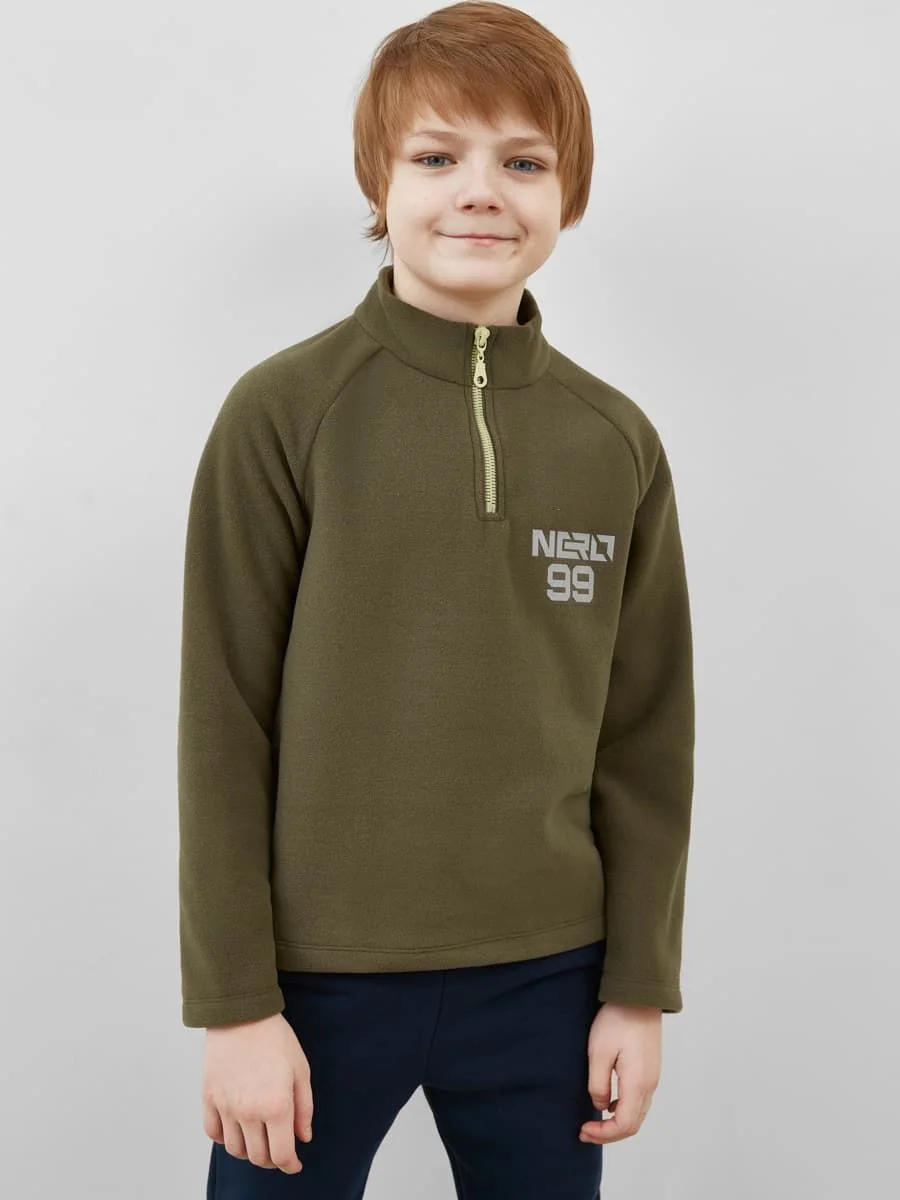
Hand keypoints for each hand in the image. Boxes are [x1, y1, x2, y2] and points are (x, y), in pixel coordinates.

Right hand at [202, 1012, 313, 1172]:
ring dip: (249, 1151)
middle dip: (272, 1159)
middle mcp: (249, 1112)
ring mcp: (226, 1107)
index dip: (290, 1165)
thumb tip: (303, 1138)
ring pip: (235, 1149)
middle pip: (258, 1157)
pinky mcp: (209, 1098)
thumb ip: (304, 1109)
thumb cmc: (275, 1038)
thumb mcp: (301, 1070)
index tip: (295, 1164)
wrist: (242, 1014)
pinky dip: (225, 1138)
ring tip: (259, 1139)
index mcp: (276, 1106)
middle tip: (280, 1150)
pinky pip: (213, 1133)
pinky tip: (237, 1129)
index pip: (281, 1155)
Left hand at [579, 1003, 661, 1143]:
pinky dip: (624, 1109)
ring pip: (638, 1113)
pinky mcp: (650, 1068)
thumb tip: (600, 1106)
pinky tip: (608, 1102)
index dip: (603, 1134)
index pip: (624, 1125)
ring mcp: (652, 1077)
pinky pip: (639, 1100)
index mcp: (637, 1084)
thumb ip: (598, 1084)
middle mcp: (649, 1085)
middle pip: (633, 1124)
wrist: (639, 996)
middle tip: (585, 1131)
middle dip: (608, 1134)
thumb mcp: (599, 1052)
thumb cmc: (617, 1021)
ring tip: (594, 1121)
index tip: (583, 1130)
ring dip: (616, 1123)